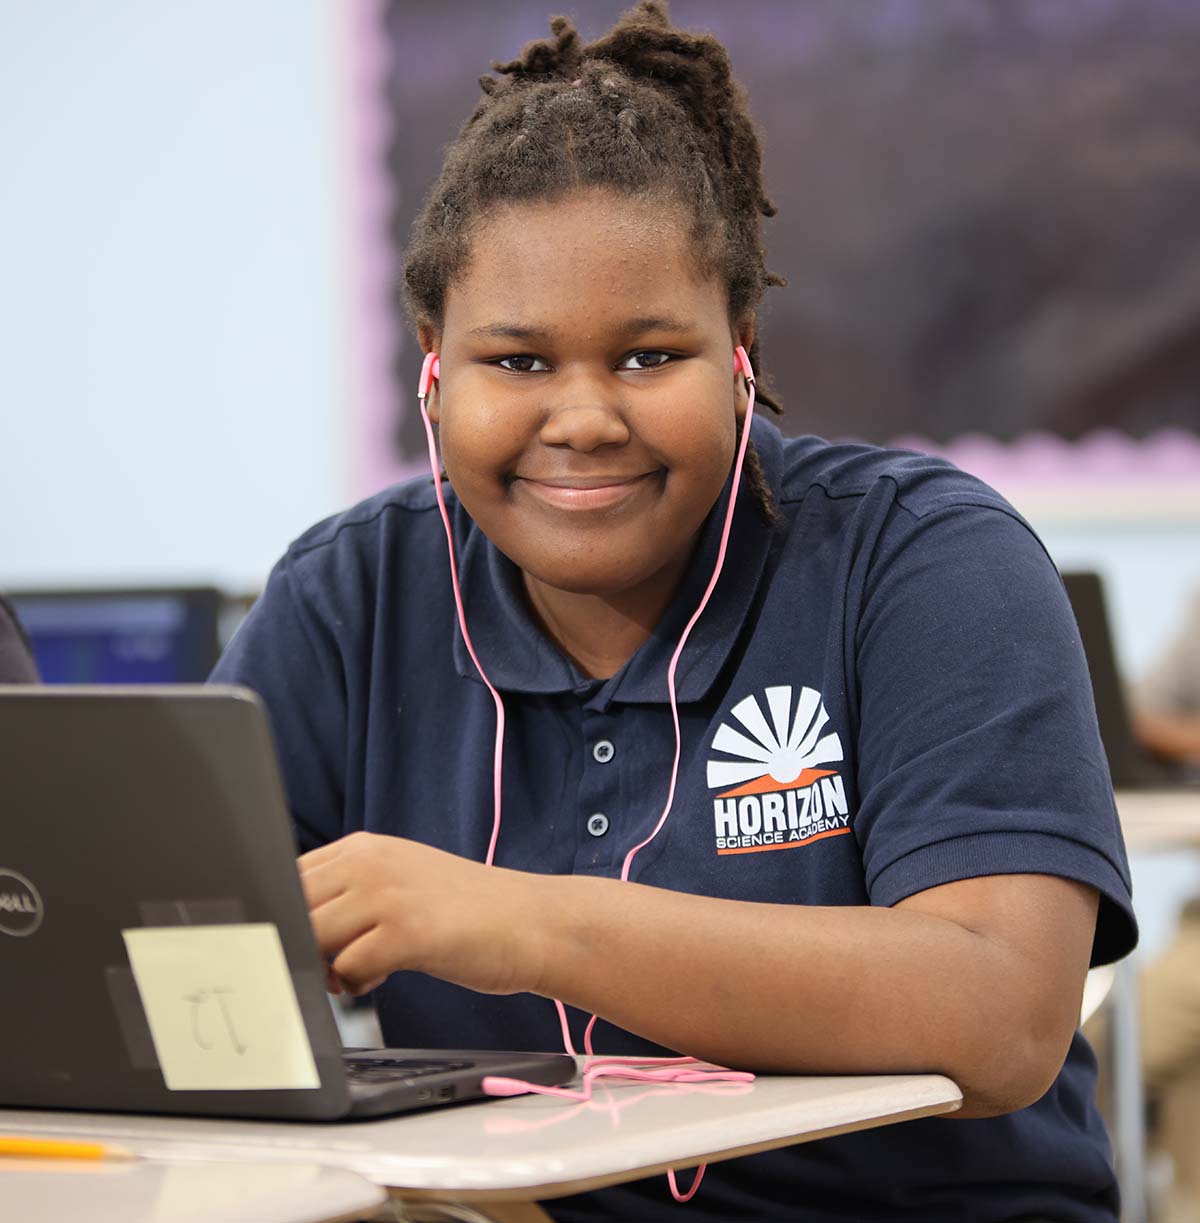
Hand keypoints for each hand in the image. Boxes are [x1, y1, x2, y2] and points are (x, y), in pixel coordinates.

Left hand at [297, 832, 546, 997]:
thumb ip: (349, 893)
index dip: (284, 916)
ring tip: (358, 969)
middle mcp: (371, 862)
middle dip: (301, 945)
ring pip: (312, 938)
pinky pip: (346, 969)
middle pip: (292, 908)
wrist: (533, 923)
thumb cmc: (467, 911)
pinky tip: (382, 976)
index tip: (298, 943)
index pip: (287, 876)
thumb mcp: (401, 882)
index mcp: (364, 847)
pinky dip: (356, 984)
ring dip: (325, 967)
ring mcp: (388, 894)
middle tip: (328, 964)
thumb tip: (290, 928)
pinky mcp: (407, 932)